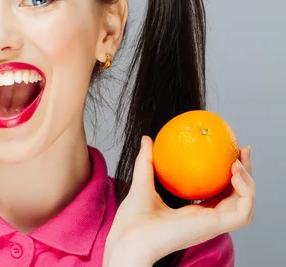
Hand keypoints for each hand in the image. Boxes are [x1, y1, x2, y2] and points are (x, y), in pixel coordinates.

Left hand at [104, 136, 254, 266]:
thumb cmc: (132, 219)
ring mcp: (212, 224)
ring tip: (237, 163)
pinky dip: (245, 193)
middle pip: (237, 197)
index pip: (219, 193)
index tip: (228, 151)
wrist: (128, 238)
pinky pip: (242, 212)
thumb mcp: (142, 182)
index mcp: (193, 213)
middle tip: (242, 150)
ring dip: (248, 182)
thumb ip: (147, 161)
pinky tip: (234, 175)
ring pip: (245, 205)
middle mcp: (206, 219)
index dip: (227, 174)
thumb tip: (147, 139)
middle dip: (245, 174)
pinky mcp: (215, 227)